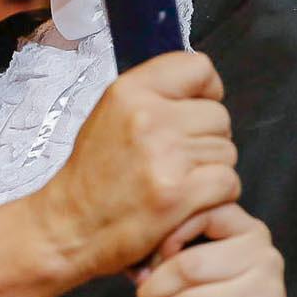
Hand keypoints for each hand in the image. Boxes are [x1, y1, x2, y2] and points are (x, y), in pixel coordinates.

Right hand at [42, 52, 239, 277]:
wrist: (68, 228)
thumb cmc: (91, 177)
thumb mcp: (109, 115)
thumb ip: (153, 97)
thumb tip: (203, 91)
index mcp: (130, 92)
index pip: (199, 68)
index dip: (206, 92)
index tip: (195, 112)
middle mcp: (148, 117)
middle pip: (219, 116)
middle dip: (208, 139)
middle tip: (179, 161)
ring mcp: (164, 156)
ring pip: (227, 151)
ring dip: (212, 170)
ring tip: (179, 182)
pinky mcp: (178, 194)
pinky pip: (228, 182)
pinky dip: (217, 196)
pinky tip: (190, 202)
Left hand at [133, 203, 288, 296]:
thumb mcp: (202, 270)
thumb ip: (175, 252)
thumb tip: (139, 266)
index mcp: (250, 231)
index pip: (201, 214)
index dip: (165, 236)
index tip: (151, 263)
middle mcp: (266, 258)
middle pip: (189, 267)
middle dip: (153, 290)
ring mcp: (270, 296)